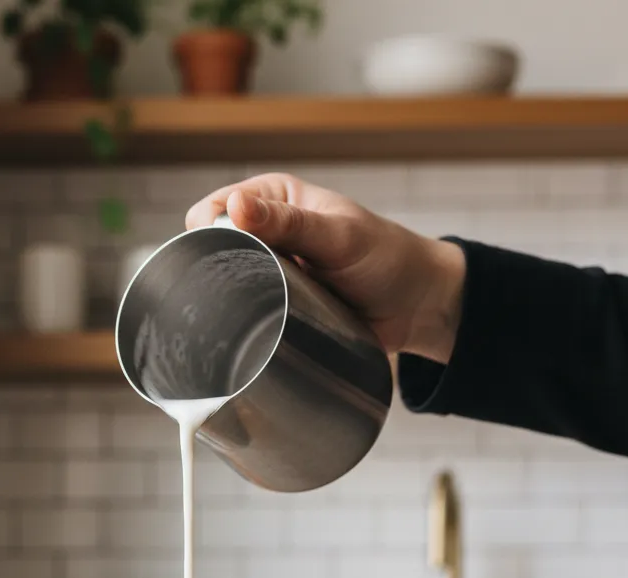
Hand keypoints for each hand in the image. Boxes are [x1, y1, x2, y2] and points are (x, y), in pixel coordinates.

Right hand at [185, 173, 465, 363]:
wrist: (418, 308)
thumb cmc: (387, 259)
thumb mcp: (339, 236)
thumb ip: (289, 223)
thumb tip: (234, 206)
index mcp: (272, 198)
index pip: (212, 212)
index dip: (210, 234)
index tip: (230, 260)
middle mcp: (265, 232)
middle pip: (212, 252)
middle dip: (220, 272)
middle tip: (249, 292)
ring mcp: (269, 272)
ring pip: (226, 286)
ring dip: (236, 300)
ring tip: (258, 312)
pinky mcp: (277, 306)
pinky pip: (246, 315)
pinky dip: (247, 322)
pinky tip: (256, 330)